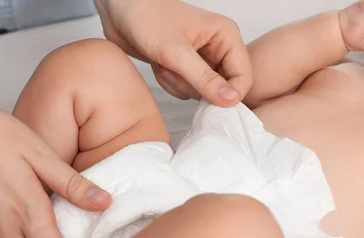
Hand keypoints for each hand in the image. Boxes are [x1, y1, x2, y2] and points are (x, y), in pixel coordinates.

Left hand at [94, 0, 252, 105]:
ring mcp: (201, 59)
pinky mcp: (186, 67)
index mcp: (226, 36)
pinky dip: (171, 84)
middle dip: (196, 87)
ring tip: (165, 65)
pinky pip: (186, 90)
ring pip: (203, 92)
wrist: (120, 10)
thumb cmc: (146, 17)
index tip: (208, 101)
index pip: (244, 77)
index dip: (230, 95)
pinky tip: (161, 68)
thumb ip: (204, 79)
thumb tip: (231, 100)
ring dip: (180, 86)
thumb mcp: (176, 52)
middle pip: (223, 88)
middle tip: (176, 71)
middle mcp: (218, 48)